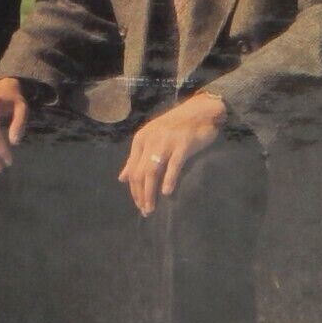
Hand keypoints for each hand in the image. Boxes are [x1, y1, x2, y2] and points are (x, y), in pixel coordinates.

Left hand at [119, 92, 227, 216]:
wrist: (199, 111)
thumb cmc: (174, 127)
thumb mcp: (151, 139)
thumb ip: (136, 159)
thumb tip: (121, 179)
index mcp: (141, 139)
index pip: (133, 169)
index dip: (134, 190)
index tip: (138, 204)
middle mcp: (151, 140)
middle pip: (140, 172)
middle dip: (140, 194)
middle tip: (145, 211)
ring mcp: (166, 142)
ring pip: (152, 171)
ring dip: (150, 192)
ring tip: (151, 207)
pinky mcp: (183, 144)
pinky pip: (173, 165)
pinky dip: (168, 179)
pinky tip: (167, 192)